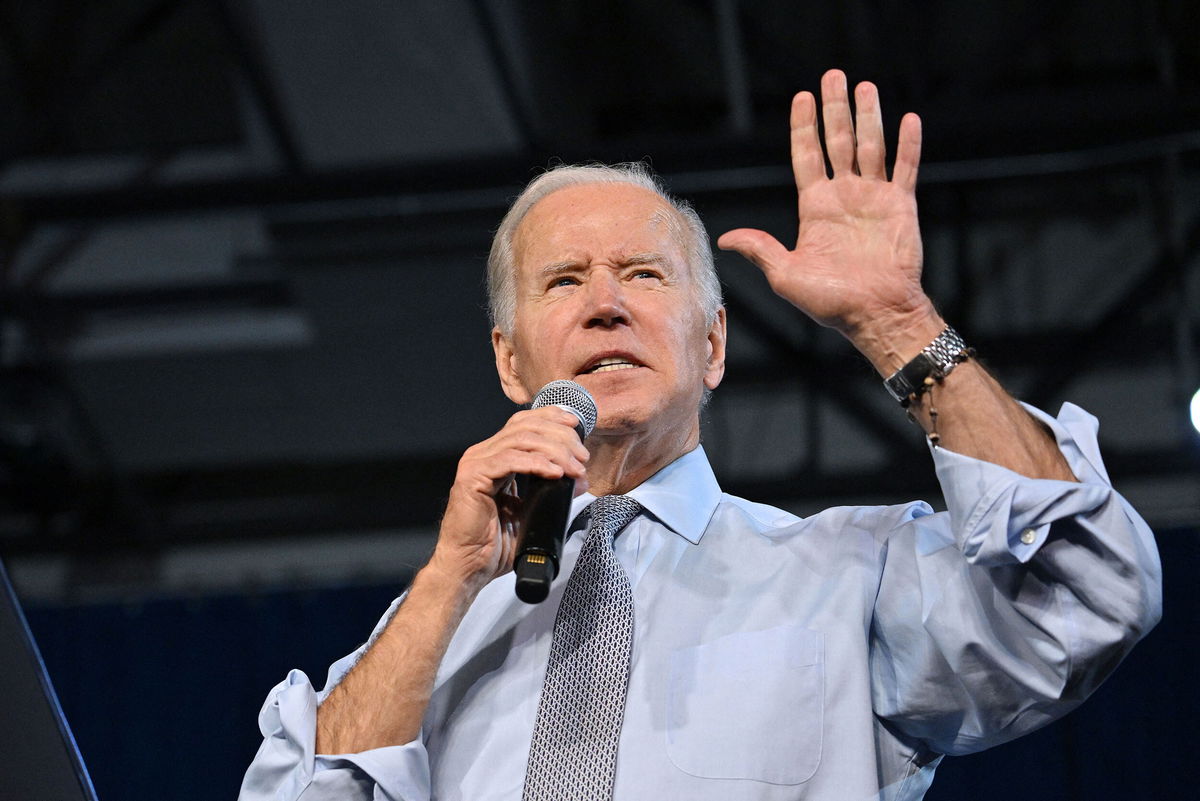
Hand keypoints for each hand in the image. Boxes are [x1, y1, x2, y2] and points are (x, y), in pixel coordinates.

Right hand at [427, 407, 589, 594]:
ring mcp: (476, 463)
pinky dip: (537, 463)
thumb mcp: (532, 510)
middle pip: (526, 427)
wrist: (470, 566)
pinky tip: (555, 472)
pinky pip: (510, 460)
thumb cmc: (494, 543)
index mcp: (494, 456)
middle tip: (582, 457)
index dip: (551, 418)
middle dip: (560, 437)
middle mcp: (483, 454)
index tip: (576, 426)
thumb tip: (579, 479)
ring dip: (555, 450)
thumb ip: (552, 491)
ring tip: (574, 467)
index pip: (524, 423)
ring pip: (521, 440)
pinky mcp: (473, 478)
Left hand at [717, 69, 941, 370]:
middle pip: (838, 142)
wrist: (875, 315)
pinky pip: (905, 168)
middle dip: (835, 109)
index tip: (802, 97)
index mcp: (815, 208)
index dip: (804, 126)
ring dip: (869, 116)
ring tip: (865, 86)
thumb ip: (760, 249)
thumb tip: (725, 238)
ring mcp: (874, 199)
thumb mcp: (786, 275)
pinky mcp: (901, 207)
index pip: (806, 156)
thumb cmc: (830, 303)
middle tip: (833, 76)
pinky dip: (908, 144)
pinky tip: (909, 119)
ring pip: (871, 146)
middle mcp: (844, 197)